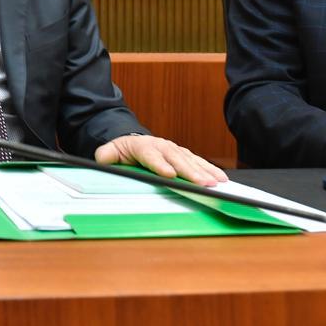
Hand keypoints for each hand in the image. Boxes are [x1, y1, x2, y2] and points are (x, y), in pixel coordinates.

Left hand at [94, 134, 227, 185]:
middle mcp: (162, 146)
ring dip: (205, 172)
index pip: (152, 156)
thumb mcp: (110, 152)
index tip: (169, 175)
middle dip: (191, 172)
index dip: (160, 165)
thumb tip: (103, 158)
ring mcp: (175, 150)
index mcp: (143, 146)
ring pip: (191, 160)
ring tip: (217, 183)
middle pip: (177, 159)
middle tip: (203, 184)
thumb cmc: (123, 150)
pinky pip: (199, 162)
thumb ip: (106, 155)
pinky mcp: (184, 155)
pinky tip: (222, 179)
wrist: (133, 141)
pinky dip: (211, 170)